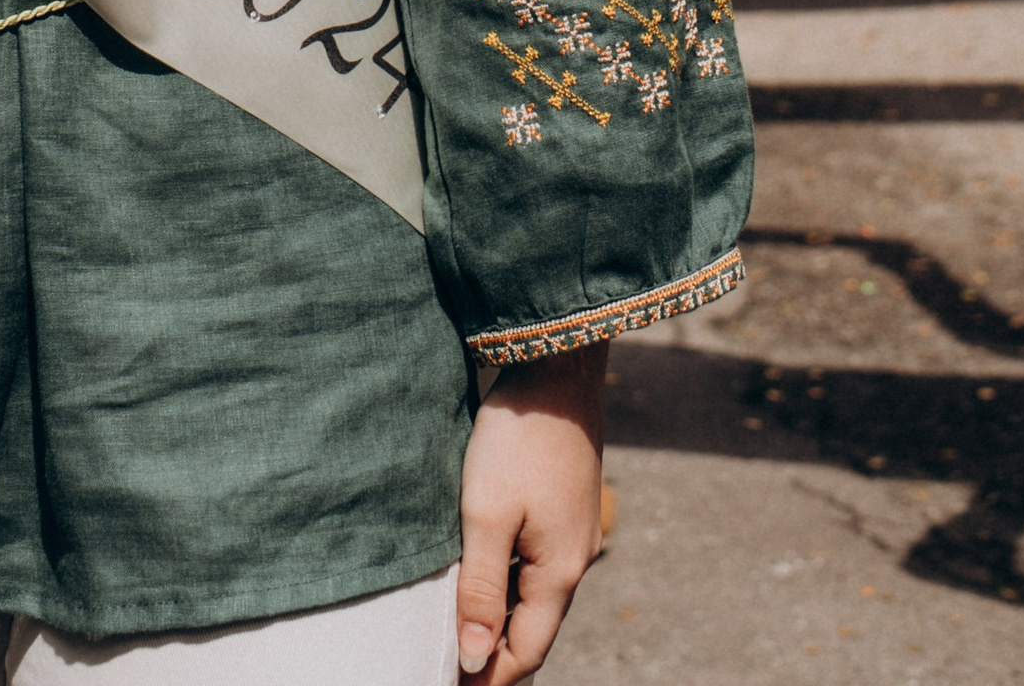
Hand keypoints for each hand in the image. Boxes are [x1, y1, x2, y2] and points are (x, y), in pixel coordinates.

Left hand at [457, 347, 604, 682]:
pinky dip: (509, 580)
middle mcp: (575, 561)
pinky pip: (537, 563)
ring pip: (535, 596)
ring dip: (501, 616)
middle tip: (449, 661)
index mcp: (559, 574)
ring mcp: (574, 533)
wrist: (558, 369)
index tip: (449, 684)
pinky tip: (480, 569)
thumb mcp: (486, 514)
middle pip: (534, 630)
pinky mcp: (566, 507)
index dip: (489, 677)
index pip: (525, 653)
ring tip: (457, 623)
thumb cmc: (518, 439)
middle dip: (495, 653)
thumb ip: (479, 589)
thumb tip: (473, 658)